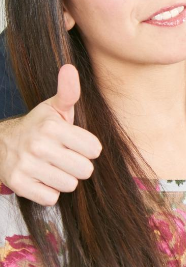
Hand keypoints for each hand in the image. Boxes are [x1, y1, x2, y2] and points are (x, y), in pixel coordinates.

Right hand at [0, 64, 101, 204]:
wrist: (0, 144)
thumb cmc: (39, 127)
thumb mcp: (55, 108)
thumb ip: (69, 92)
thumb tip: (70, 68)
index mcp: (52, 127)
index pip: (95, 149)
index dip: (88, 148)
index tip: (74, 143)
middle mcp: (38, 146)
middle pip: (85, 170)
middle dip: (78, 166)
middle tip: (64, 157)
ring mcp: (26, 166)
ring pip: (70, 186)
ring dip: (64, 179)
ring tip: (52, 167)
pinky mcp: (18, 184)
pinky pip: (51, 198)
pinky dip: (49, 192)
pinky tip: (41, 178)